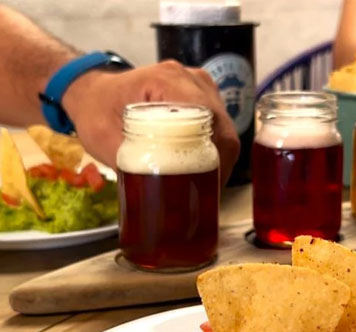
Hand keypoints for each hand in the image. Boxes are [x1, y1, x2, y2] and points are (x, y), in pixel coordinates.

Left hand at [62, 60, 239, 183]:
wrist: (95, 93)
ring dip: (218, 158)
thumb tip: (156, 192)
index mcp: (166, 80)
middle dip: (219, 163)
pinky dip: (214, 149)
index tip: (205, 183)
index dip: (214, 154)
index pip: (207, 118)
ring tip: (204, 184)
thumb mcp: (102, 138)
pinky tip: (202, 169)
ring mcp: (201, 86)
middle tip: (205, 192)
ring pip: (225, 128)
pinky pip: (219, 126)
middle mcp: (190, 79)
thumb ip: (130, 162)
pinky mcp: (205, 96)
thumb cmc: (96, 110)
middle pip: (222, 126)